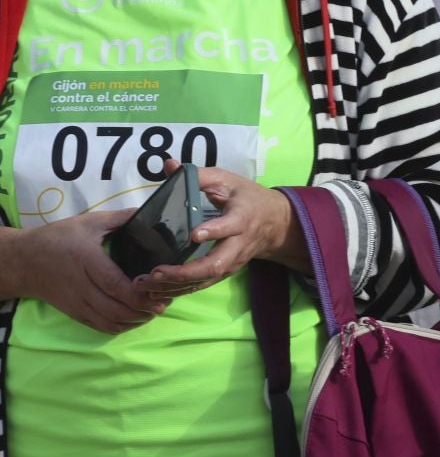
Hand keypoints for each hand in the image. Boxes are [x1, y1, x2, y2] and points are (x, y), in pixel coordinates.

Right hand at [14, 207, 167, 333]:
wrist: (23, 261)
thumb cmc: (58, 238)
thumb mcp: (88, 222)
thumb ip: (120, 218)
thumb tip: (151, 213)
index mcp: (86, 260)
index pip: (114, 283)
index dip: (138, 293)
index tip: (159, 292)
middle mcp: (80, 285)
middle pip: (114, 308)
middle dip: (143, 310)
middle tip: (163, 303)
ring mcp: (76, 303)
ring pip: (109, 321)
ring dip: (134, 321)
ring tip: (153, 311)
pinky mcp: (74, 313)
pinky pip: (100, 327)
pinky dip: (120, 327)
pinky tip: (135, 318)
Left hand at [140, 163, 302, 297]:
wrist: (275, 223)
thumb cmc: (247, 198)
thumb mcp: (228, 181)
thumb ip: (198, 175)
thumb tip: (168, 164)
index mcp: (242, 217)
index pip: (231, 226)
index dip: (214, 231)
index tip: (194, 234)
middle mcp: (238, 244)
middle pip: (215, 264)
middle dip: (184, 272)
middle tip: (156, 272)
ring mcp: (232, 261)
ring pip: (206, 279)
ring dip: (175, 286)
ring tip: (146, 285)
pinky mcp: (224, 272)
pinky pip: (202, 285)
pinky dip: (178, 291)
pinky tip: (155, 292)